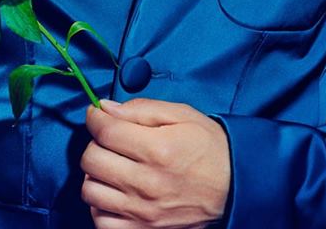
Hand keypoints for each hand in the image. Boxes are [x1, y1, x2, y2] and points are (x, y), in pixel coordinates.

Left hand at [81, 97, 230, 228]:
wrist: (234, 187)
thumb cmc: (209, 147)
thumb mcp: (181, 115)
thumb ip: (141, 109)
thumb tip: (106, 108)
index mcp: (157, 149)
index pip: (105, 131)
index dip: (95, 117)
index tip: (97, 114)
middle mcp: (146, 183)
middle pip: (92, 160)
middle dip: (95, 142)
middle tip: (109, 138)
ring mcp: (142, 212)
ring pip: (90, 191)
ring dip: (96, 174)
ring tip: (112, 165)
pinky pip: (101, 222)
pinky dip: (100, 206)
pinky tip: (114, 192)